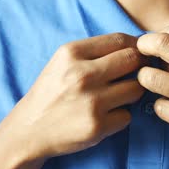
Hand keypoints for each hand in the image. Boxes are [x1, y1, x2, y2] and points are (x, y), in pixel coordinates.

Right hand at [1, 33, 146, 160]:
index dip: (136, 45)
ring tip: (118, 96)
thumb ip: (95, 51)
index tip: (139, 53)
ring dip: (132, 92)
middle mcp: (82, 75)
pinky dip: (121, 116)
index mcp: (72, 53)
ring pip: (136, 89)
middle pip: (133, 60)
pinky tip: (106, 116)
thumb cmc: (52, 92)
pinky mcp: (97, 126)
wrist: (29, 129)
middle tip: (136, 74)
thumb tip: (137, 46)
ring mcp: (91, 101)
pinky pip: (127, 116)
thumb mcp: (63, 61)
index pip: (120, 39)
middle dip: (140, 66)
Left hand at [136, 24, 168, 167]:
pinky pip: (160, 107)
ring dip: (146, 79)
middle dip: (143, 48)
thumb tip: (167, 44)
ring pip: (150, 78)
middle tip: (142, 59)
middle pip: (160, 44)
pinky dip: (161, 106)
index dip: (158, 36)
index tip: (156, 47)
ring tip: (154, 83)